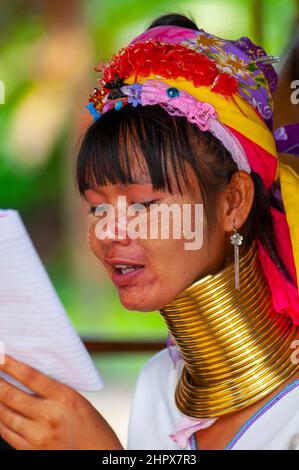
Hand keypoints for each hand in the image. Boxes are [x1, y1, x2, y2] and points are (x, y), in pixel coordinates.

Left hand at [0, 355, 123, 448]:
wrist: (97, 452)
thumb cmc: (90, 424)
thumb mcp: (76, 399)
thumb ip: (52, 390)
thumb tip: (25, 378)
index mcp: (65, 398)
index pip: (31, 377)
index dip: (11, 365)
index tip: (1, 356)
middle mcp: (50, 416)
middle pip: (12, 396)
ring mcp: (39, 436)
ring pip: (6, 415)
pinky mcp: (32, 450)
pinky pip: (7, 433)